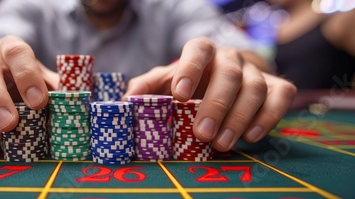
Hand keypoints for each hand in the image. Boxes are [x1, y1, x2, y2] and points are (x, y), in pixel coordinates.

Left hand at [124, 37, 296, 151]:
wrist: (226, 81)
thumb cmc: (192, 83)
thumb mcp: (166, 82)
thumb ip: (148, 88)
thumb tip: (128, 100)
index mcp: (203, 51)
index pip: (198, 50)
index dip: (190, 69)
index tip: (179, 95)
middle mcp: (231, 58)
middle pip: (229, 74)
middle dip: (216, 105)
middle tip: (202, 134)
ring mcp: (256, 71)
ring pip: (255, 88)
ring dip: (239, 118)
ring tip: (222, 144)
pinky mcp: (277, 86)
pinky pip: (280, 97)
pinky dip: (268, 117)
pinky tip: (251, 136)